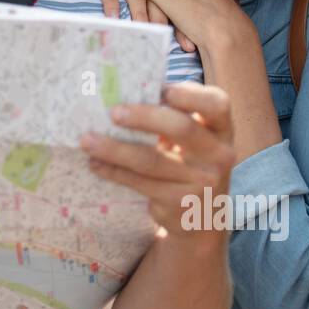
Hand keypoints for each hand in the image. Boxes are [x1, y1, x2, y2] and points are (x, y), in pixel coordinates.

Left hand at [79, 82, 236, 243]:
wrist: (203, 219)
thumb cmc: (190, 163)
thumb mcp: (194, 140)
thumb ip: (174, 116)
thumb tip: (123, 90)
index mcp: (221, 129)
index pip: (218, 104)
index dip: (192, 94)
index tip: (163, 89)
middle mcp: (219, 154)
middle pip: (181, 128)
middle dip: (144, 117)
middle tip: (113, 112)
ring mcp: (201, 182)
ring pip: (152, 160)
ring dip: (115, 149)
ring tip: (87, 140)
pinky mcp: (180, 203)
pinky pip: (140, 183)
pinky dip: (114, 171)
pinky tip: (95, 163)